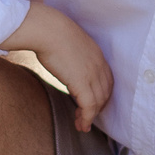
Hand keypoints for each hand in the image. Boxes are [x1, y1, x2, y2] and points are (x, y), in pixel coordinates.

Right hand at [11, 4, 113, 131]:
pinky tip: (81, 125)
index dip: (102, 94)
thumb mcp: (69, 43)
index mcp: (97, 54)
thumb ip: (73, 54)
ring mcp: (92, 74)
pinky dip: (87, 118)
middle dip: (98, 108)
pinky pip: (89, 106)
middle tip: (87, 118)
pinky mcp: (82, 83)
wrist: (47, 29)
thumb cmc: (51, 32)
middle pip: (105, 92)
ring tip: (82, 125)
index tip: (94, 103)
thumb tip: (64, 61)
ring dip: (91, 116)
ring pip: (98, 102)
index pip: (107, 80)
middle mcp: (99, 65)